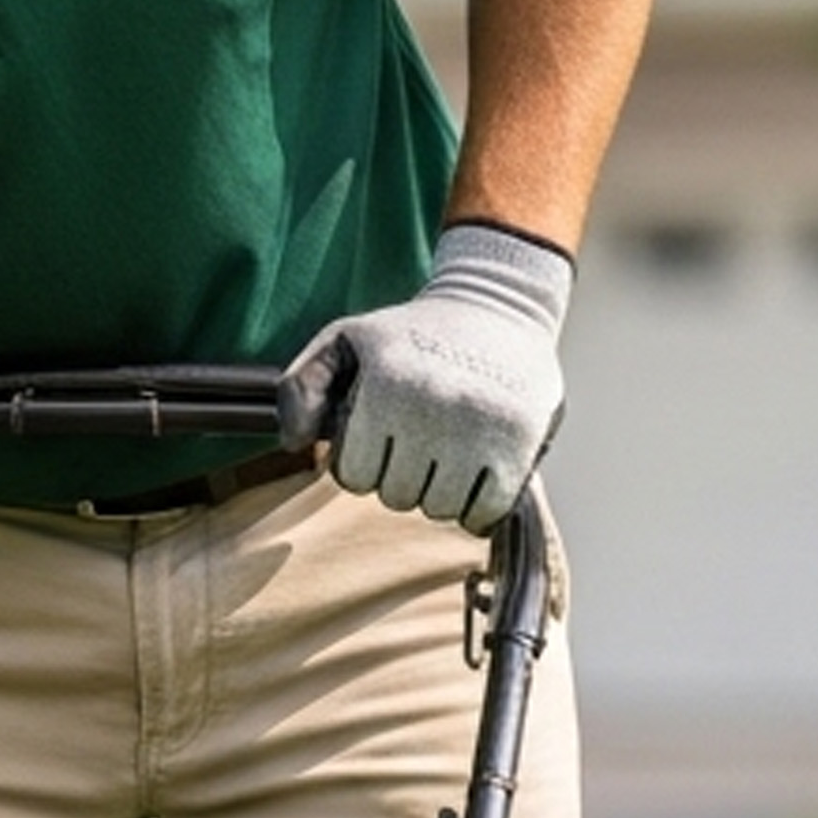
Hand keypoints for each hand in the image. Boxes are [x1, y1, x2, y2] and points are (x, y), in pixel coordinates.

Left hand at [281, 222, 570, 533]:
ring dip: (436, 492)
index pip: (353, 475)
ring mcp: (482, 427)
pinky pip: (485, 512)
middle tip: (415, 442)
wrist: (498, 305)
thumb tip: (294, 444)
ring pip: (438, 509)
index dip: (360, 462)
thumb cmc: (411, 333)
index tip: (378, 438)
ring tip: (445, 453)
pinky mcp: (522, 442)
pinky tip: (473, 474)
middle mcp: (434, 406)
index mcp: (387, 384)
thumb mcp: (343, 341)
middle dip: (398, 476)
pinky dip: (475, 507)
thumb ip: (300, 388)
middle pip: (395, 496)